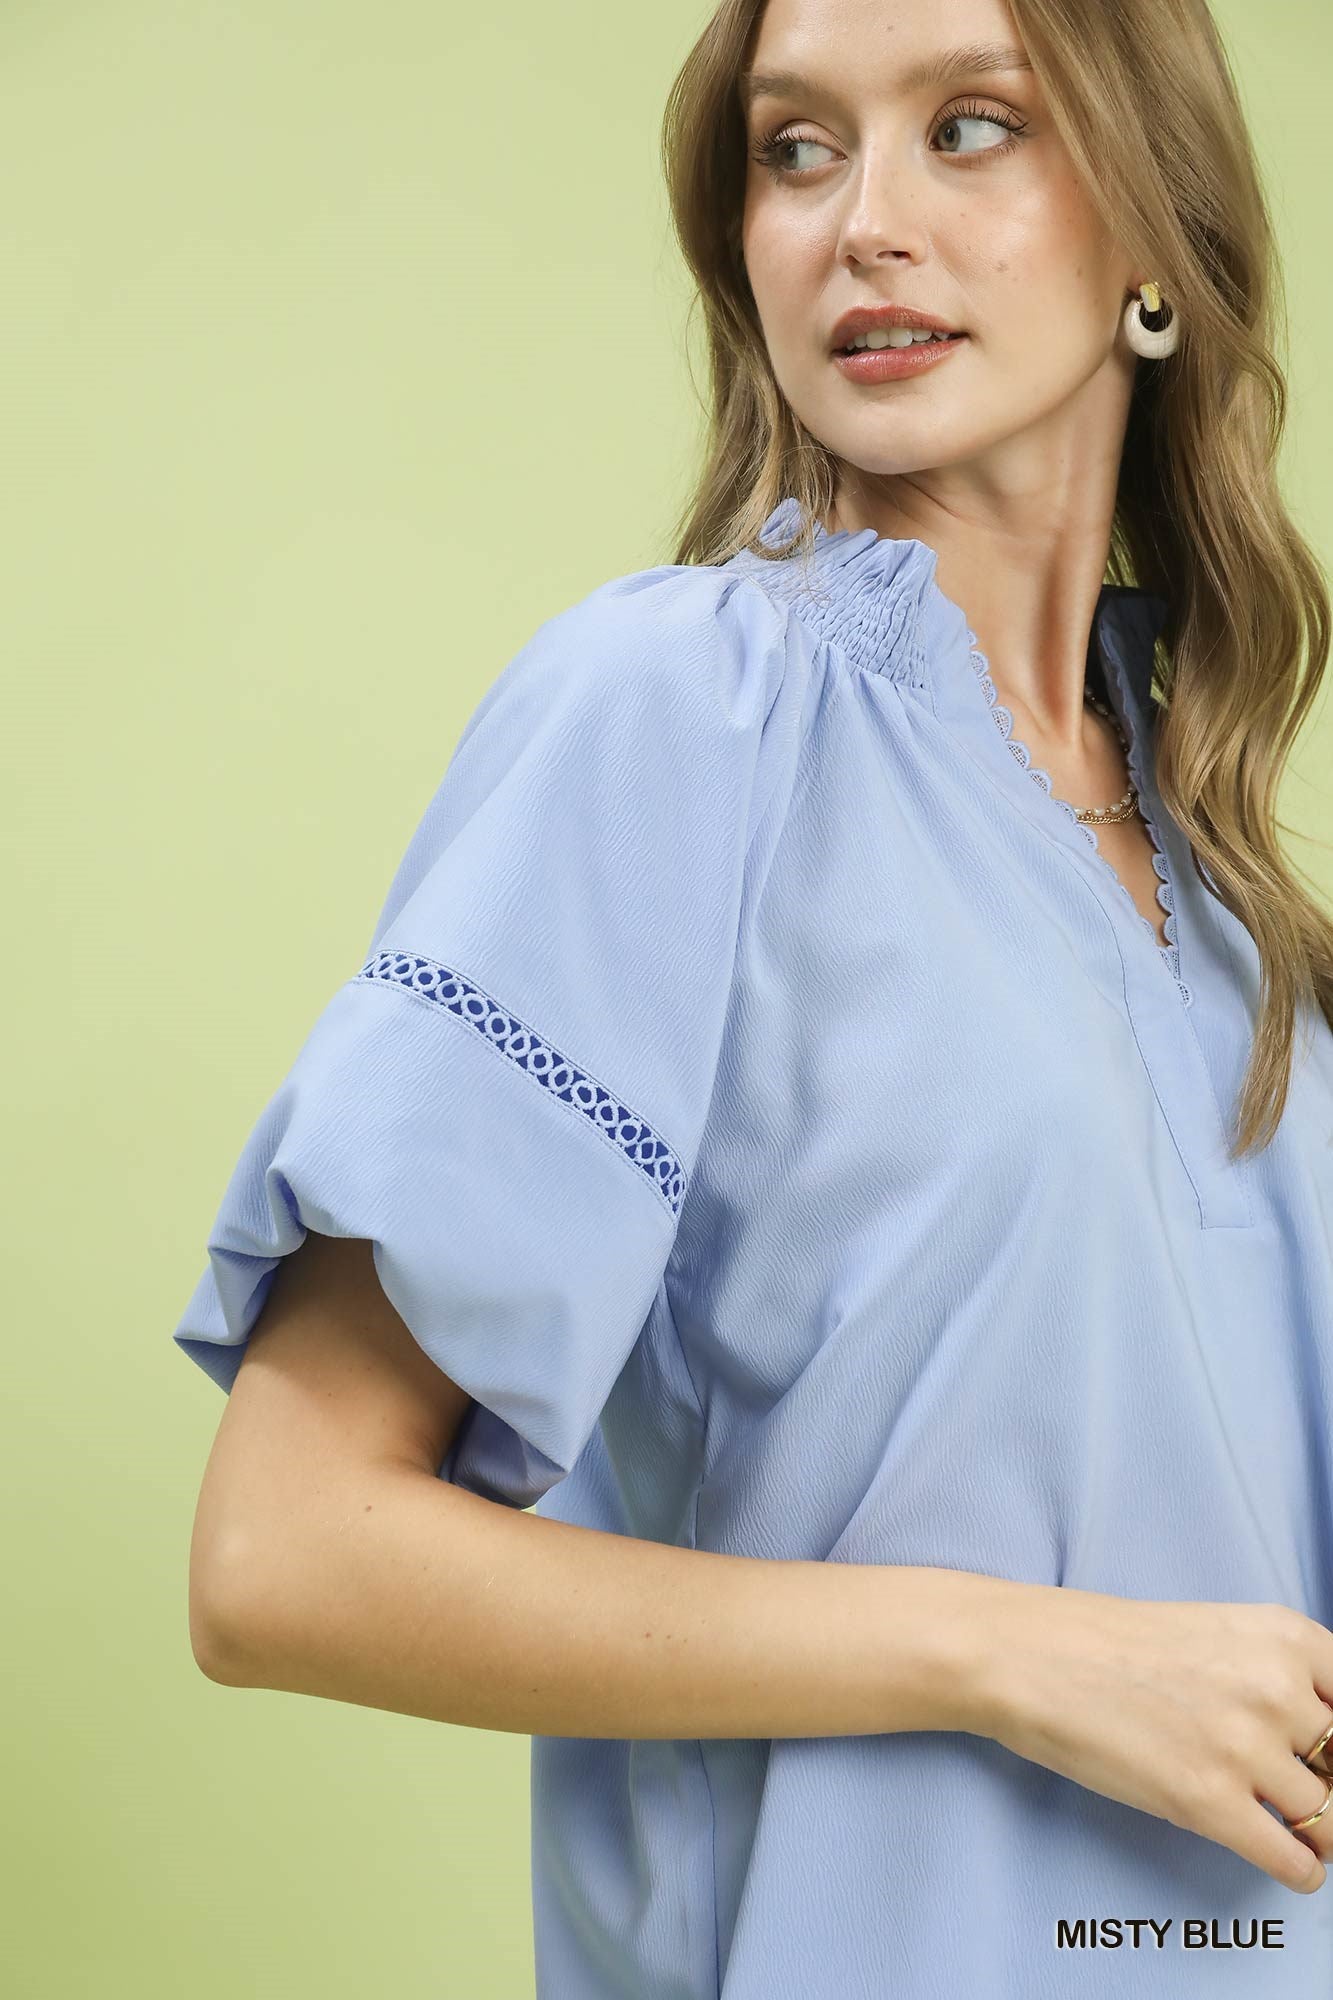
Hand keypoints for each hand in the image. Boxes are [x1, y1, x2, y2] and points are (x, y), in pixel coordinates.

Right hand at [975, 1583, 1332, 1893]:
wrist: (1036, 1657)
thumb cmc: (1116, 1644)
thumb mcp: (1223, 1633)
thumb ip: (1285, 1675)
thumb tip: (1329, 1740)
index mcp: (1286, 1636)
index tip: (1330, 1759)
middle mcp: (1277, 1688)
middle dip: (1331, 1784)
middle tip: (1303, 1789)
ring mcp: (1244, 1746)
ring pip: (1330, 1817)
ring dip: (1318, 1831)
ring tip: (1295, 1829)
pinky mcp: (1208, 1801)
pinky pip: (1294, 1860)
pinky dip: (1301, 1870)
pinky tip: (1287, 1860)